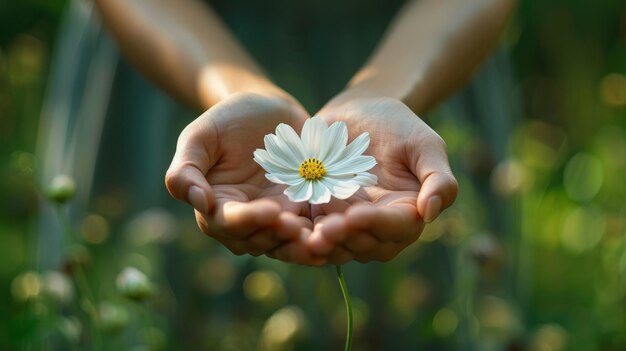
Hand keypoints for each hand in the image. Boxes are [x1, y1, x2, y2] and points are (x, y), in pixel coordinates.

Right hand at [165, 92, 319, 259]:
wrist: (268, 110)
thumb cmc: (227, 120)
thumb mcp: (200, 136)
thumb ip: (185, 169)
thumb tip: (199, 202)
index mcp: (215, 207)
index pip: (227, 222)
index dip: (247, 221)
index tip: (269, 210)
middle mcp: (244, 221)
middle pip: (258, 239)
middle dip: (278, 236)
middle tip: (299, 228)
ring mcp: (274, 220)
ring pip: (285, 243)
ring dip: (301, 245)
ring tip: (319, 239)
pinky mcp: (301, 213)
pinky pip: (310, 231)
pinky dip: (321, 236)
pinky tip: (337, 233)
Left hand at [301, 96, 457, 264]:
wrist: (359, 112)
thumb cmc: (398, 126)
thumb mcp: (426, 144)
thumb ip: (439, 178)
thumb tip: (430, 213)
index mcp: (407, 214)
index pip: (395, 228)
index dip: (375, 224)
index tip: (355, 216)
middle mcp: (378, 227)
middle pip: (364, 244)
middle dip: (344, 238)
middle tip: (323, 230)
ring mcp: (347, 225)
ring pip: (336, 244)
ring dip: (321, 242)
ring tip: (304, 233)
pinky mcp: (321, 216)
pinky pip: (311, 231)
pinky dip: (301, 232)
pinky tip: (286, 224)